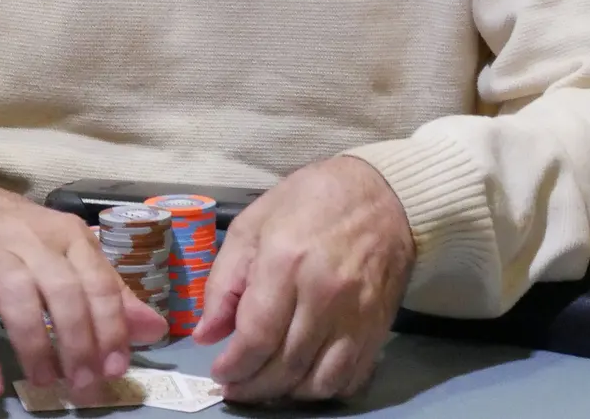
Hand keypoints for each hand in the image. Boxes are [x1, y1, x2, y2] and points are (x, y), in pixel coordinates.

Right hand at [0, 173, 167, 400]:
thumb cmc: (10, 234)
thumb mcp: (62, 251)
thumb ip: (106, 290)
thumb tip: (154, 329)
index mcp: (65, 234)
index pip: (98, 281)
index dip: (111, 327)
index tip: (117, 367)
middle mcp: (29, 240)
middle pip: (64, 290)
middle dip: (80, 342)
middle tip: (85, 384)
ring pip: (20, 299)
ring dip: (38, 347)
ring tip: (46, 383)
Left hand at [193, 156, 414, 402]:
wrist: (383, 194)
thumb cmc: (310, 200)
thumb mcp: (253, 224)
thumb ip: (224, 281)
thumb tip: (206, 334)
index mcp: (286, 262)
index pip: (256, 337)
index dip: (233, 366)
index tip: (219, 374)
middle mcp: (324, 295)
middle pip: (286, 366)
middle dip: (253, 387)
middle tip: (235, 387)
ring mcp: (357, 315)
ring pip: (318, 382)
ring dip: (287, 394)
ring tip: (266, 384)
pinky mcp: (379, 327)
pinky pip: (350, 378)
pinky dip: (324, 389)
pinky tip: (303, 378)